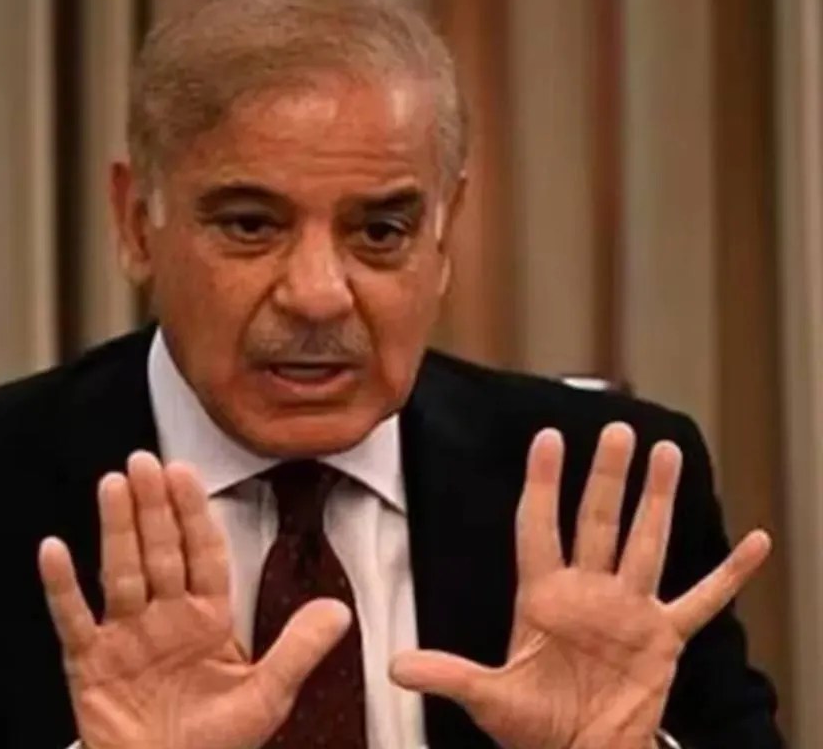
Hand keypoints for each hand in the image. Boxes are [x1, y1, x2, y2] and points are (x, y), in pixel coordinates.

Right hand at [38, 451, 351, 748]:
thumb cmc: (214, 744)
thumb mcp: (267, 698)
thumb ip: (297, 650)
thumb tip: (340, 610)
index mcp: (206, 619)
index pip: (201, 554)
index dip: (194, 514)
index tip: (185, 473)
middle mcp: (163, 618)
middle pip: (159, 552)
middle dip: (154, 507)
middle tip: (145, 461)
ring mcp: (124, 637)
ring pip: (120, 573)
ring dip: (116, 530)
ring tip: (113, 485)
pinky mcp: (89, 663)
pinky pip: (73, 619)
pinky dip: (62, 586)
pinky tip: (54, 549)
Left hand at [390, 423, 770, 748]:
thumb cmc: (534, 726)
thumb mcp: (489, 698)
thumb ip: (449, 676)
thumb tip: (394, 668)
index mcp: (543, 598)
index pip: (540, 527)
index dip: (543, 484)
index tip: (545, 439)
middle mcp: (587, 593)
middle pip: (597, 521)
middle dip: (605, 476)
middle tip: (615, 428)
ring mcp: (628, 611)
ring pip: (645, 543)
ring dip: (657, 500)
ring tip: (666, 453)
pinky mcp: (663, 639)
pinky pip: (701, 600)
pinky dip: (729, 574)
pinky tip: (752, 543)